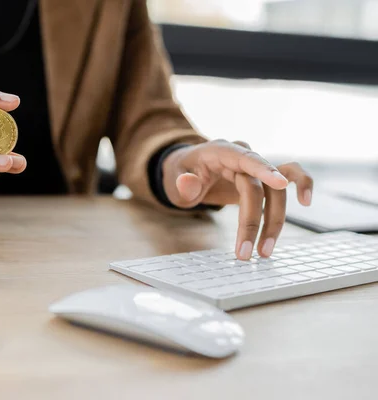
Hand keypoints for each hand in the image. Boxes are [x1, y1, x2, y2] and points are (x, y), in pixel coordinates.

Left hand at [162, 140, 312, 259]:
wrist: (186, 169)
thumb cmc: (181, 173)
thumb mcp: (172, 179)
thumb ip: (181, 182)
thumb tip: (188, 183)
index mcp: (219, 151)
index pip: (244, 158)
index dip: (263, 169)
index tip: (280, 184)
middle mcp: (242, 154)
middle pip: (258, 186)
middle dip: (253, 222)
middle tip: (245, 254)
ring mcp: (255, 164)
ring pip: (276, 190)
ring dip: (274, 221)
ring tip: (264, 252)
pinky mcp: (264, 176)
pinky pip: (291, 175)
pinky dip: (302, 185)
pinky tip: (306, 201)